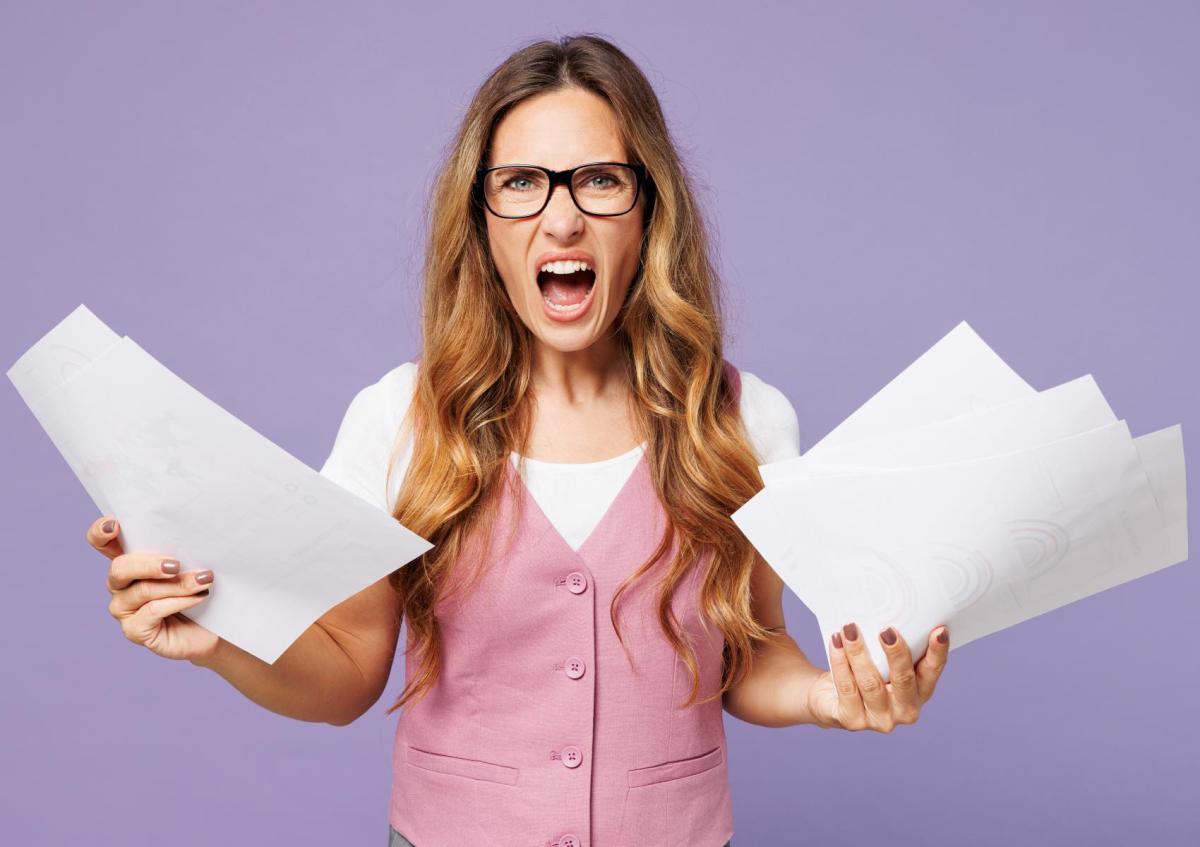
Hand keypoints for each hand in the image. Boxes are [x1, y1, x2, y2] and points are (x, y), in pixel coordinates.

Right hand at [86, 515, 220, 663]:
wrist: (212, 628)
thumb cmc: (199, 590)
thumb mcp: (191, 563)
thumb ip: (182, 549)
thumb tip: (192, 534)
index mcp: (130, 562)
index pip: (102, 543)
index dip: (100, 532)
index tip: (114, 524)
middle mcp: (120, 585)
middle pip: (120, 568)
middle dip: (150, 564)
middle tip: (176, 566)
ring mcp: (124, 609)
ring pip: (143, 590)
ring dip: (178, 584)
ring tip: (204, 580)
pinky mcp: (134, 630)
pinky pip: (153, 611)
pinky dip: (179, 601)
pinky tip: (198, 597)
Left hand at [804, 622, 948, 731]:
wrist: (830, 700)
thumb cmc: (866, 673)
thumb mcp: (885, 661)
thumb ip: (895, 643)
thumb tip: (897, 598)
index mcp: (920, 693)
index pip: (932, 671)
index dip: (937, 652)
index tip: (939, 629)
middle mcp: (904, 711)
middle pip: (903, 680)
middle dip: (896, 653)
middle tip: (887, 630)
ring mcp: (878, 719)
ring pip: (870, 682)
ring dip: (859, 652)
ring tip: (849, 628)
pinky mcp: (851, 720)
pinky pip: (845, 687)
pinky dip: (839, 662)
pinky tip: (835, 641)